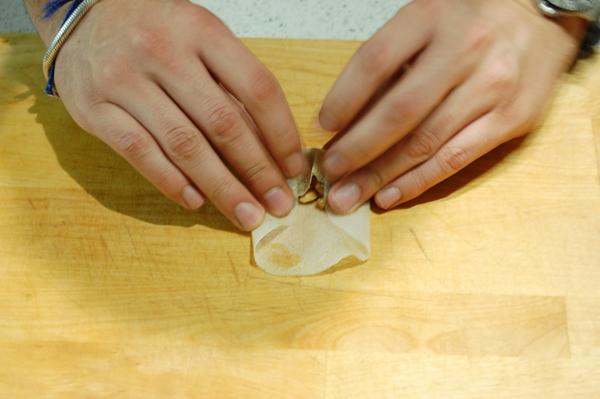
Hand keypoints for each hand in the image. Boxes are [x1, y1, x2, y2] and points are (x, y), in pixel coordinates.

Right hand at [53, 0, 306, 230]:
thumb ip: (230, 84)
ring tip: (246, 215)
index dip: (281, 134)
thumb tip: (269, 144)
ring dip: (221, 187)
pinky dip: (170, 181)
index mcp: (201, 31)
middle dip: (257, 171)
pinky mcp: (94, 108)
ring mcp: (124, 80)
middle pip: (223, 123)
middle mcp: (163, 52)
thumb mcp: (200, 38)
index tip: (295, 169)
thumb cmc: (156, 31)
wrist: (83, 14)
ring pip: (183, 144)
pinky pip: (139, 152)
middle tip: (278, 204)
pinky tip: (195, 201)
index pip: (257, 88)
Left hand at [319, 0, 584, 213]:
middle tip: (329, 175)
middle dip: (357, 150)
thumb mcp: (426, 21)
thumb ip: (392, 63)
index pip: (375, 62)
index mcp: (432, 17)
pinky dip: (417, 181)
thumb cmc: (469, 22)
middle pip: (399, 111)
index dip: (343, 99)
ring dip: (380, 175)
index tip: (321, 128)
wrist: (539, 19)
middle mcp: (464, 50)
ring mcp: (491, 86)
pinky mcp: (511, 119)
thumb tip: (346, 118)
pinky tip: (388, 195)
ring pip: (425, 142)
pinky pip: (455, 158)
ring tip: (348, 196)